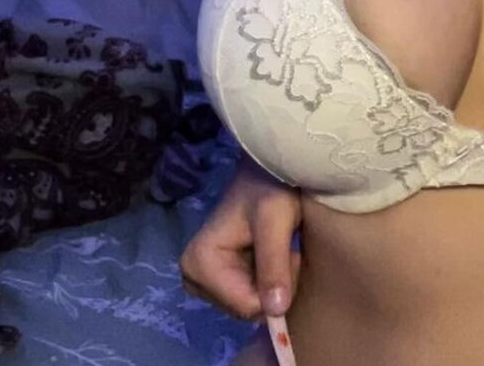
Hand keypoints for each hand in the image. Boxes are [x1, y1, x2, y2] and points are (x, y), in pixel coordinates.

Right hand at [180, 157, 301, 320]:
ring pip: (250, 304)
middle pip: (245, 308)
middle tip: (286, 250)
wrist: (268, 171)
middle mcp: (193, 276)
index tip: (290, 254)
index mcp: (199, 262)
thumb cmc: (271, 188)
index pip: (245, 304)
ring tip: (280, 249)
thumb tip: (275, 312)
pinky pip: (249, 296)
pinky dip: (268, 280)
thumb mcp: (276, 220)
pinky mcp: (217, 279)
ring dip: (273, 283)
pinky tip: (272, 255)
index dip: (275, 288)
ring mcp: (204, 279)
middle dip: (273, 285)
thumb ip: (274, 264)